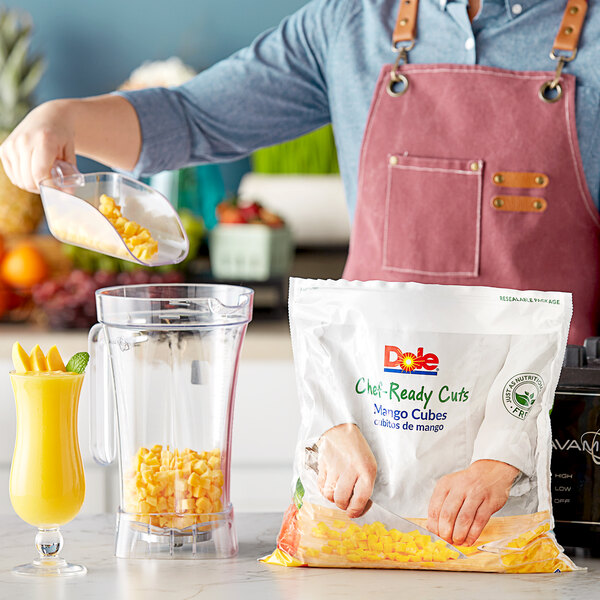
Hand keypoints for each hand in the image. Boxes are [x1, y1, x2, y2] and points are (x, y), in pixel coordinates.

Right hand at [0, 94, 140, 192]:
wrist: (49, 117)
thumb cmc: (62, 137)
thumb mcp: (70, 153)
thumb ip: (70, 174)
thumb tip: (67, 195)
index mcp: (43, 141)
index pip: (40, 174)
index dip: (49, 188)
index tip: (59, 192)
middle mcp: (24, 141)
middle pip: (29, 180)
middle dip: (43, 188)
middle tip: (53, 186)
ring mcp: (12, 145)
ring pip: (20, 180)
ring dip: (33, 185)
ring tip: (44, 178)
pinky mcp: (4, 149)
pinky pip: (13, 175)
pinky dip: (23, 179)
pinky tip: (33, 173)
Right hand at [317, 423, 376, 517]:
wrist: (342, 428)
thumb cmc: (358, 448)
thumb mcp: (369, 465)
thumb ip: (365, 485)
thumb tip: (358, 505)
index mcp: (366, 471)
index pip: (360, 500)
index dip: (358, 511)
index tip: (356, 511)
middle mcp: (350, 470)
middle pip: (342, 501)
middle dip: (344, 506)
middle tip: (347, 502)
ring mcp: (335, 467)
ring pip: (329, 496)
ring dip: (334, 499)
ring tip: (338, 493)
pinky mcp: (322, 465)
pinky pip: (320, 486)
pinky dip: (324, 490)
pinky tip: (329, 486)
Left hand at [427, 459, 519, 545]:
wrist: (490, 472)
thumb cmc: (466, 483)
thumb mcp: (449, 487)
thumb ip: (440, 505)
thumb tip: (432, 527)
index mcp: (445, 484)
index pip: (435, 508)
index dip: (434, 526)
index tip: (436, 535)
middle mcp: (459, 488)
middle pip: (448, 514)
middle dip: (445, 532)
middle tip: (447, 540)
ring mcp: (475, 494)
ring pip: (464, 519)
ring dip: (459, 535)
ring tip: (457, 541)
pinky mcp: (489, 502)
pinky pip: (479, 521)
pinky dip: (473, 534)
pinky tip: (469, 540)